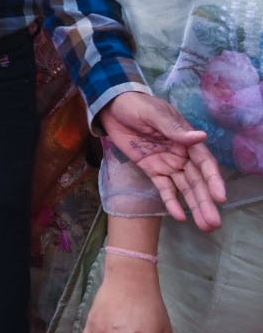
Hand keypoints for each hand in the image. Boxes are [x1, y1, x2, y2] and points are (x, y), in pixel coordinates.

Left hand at [101, 92, 225, 230]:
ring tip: (206, 226)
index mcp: (186, 140)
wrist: (112, 107)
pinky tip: (180, 216)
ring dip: (194, 206)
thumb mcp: (154, 114)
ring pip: (184, 188)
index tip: (220, 198)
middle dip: (206, 201)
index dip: (213, 180)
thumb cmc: (137, 106)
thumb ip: (174, 129)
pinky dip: (172, 201)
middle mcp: (181, 154)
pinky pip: (164, 188)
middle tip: (214, 223)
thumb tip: (201, 137)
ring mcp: (167, 163)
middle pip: (197, 181)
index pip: (205, 163)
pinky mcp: (152, 169)